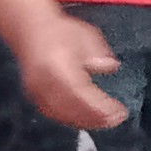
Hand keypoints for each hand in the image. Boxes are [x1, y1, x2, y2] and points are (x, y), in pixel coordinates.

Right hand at [13, 10, 126, 130]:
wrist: (29, 30)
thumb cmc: (59, 32)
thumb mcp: (86, 36)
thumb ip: (99, 54)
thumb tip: (111, 67)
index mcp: (58, 67)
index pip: (83, 95)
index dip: (103, 107)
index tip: (120, 112)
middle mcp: (45, 84)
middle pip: (74, 110)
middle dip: (98, 118)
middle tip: (117, 119)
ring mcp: (37, 93)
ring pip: (65, 117)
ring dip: (88, 121)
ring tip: (107, 120)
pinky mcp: (35, 99)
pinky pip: (56, 115)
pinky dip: (75, 119)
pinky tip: (88, 118)